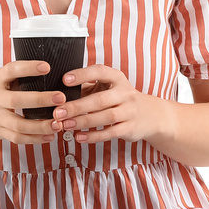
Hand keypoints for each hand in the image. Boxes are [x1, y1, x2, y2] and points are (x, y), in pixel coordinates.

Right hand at [0, 59, 60, 144]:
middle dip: (40, 99)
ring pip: (19, 125)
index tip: (47, 67)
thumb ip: (21, 76)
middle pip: (16, 100)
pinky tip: (50, 136)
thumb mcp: (3, 79)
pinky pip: (18, 138)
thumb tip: (52, 70)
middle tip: (60, 98)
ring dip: (41, 126)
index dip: (28, 68)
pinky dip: (35, 139)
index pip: (11, 71)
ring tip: (59, 123)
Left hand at [49, 65, 164, 143]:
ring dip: (83, 122)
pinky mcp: (130, 128)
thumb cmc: (121, 98)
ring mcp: (129, 111)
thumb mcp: (109, 87)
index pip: (100, 72)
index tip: (65, 79)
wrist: (150, 115)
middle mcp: (125, 93)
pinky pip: (111, 132)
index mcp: (117, 78)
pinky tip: (79, 137)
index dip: (82, 75)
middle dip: (78, 106)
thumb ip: (89, 87)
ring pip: (105, 117)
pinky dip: (94, 136)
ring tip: (65, 125)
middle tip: (59, 112)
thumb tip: (60, 93)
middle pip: (100, 99)